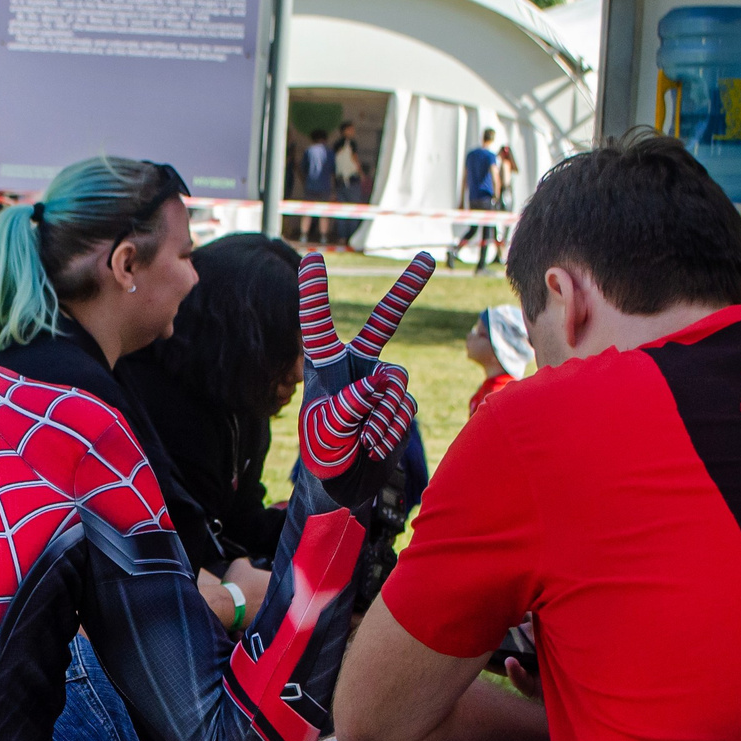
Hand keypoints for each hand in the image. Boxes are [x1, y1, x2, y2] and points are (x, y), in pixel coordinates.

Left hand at [295, 250, 433, 498]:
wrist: (344, 482)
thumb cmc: (324, 452)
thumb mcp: (326, 430)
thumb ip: (349, 404)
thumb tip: (380, 380)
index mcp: (325, 365)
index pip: (318, 324)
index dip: (315, 292)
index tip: (312, 258)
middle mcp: (357, 365)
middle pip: (386, 321)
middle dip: (407, 288)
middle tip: (427, 257)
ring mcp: (382, 382)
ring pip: (396, 383)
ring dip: (382, 414)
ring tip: (364, 441)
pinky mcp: (400, 402)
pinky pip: (404, 407)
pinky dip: (390, 428)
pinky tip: (373, 447)